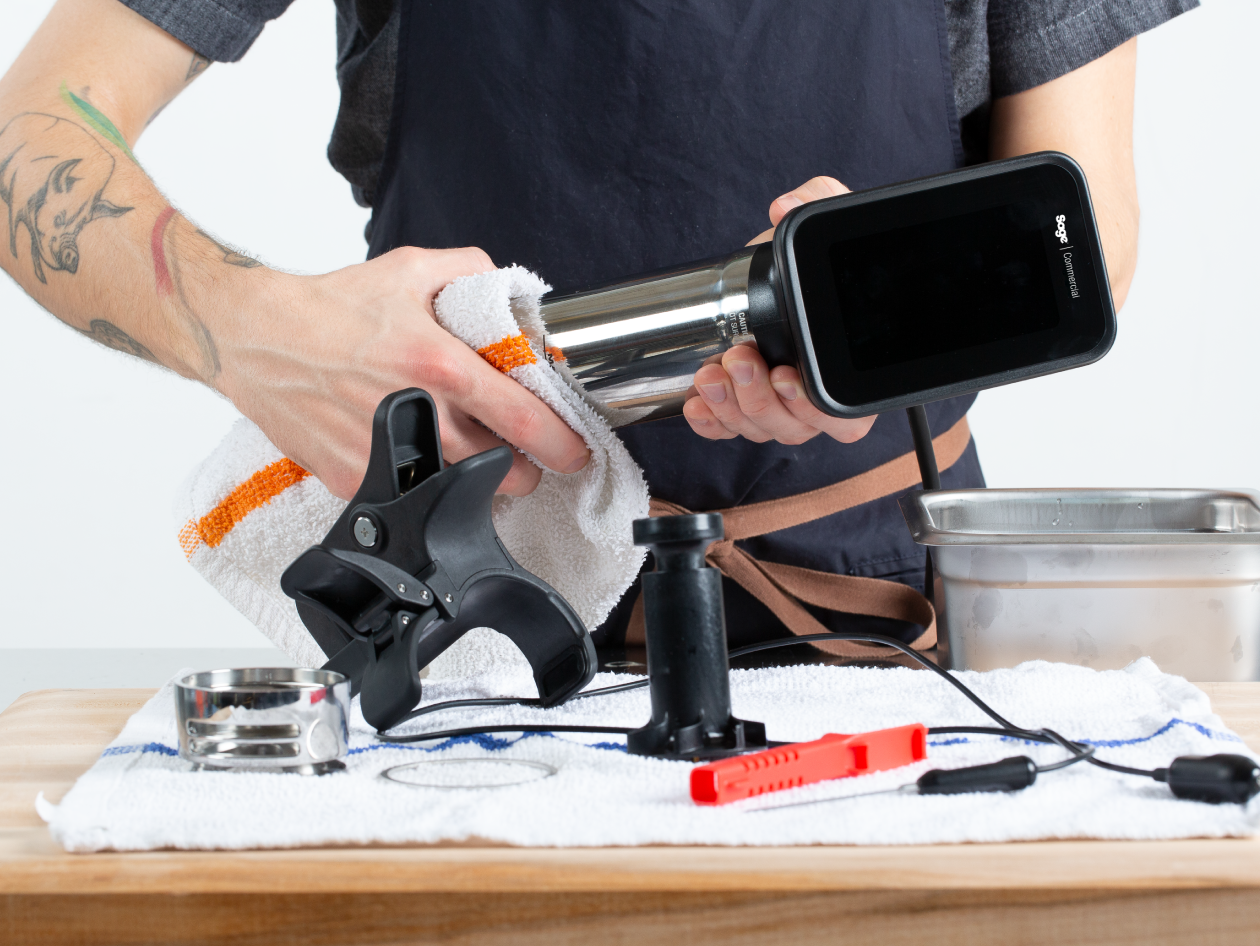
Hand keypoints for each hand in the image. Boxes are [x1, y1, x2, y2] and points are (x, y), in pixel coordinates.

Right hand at [216, 246, 590, 499]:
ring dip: (477, 477)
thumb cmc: (331, 307)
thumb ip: (474, 274)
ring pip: (463, 493)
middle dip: (521, 465)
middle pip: (503, 473)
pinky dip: (425, 482)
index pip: (523, 419)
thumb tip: (515, 299)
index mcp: (437, 364)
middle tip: (513, 447)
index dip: (561, 443)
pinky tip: (414, 452)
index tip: (576, 451)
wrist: (256, 338)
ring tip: (463, 447)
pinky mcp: (355, 480)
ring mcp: (385, 456)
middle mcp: (416, 415)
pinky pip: (413, 498)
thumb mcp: (411, 269)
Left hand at [682, 177, 876, 444]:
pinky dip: (710, 421)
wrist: (771, 269)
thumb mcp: (827, 216)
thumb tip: (784, 206)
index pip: (840, 418)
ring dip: (731, 406)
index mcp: (844, 370)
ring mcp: (777, 406)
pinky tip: (696, 402)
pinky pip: (727, 430)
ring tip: (712, 371)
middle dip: (759, 399)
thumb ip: (821, 198)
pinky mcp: (739, 405)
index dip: (813, 408)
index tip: (785, 375)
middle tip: (741, 358)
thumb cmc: (806, 256)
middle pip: (793, 427)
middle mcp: (813, 398)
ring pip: (758, 429)